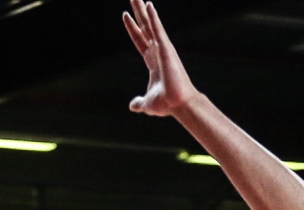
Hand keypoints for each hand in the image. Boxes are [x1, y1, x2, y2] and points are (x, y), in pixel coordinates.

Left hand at [123, 0, 197, 118]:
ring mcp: (162, 49)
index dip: (132, 29)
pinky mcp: (166, 48)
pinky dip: (153, 17)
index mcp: (152, 62)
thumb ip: (139, 102)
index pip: (140, 40)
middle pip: (144, 28)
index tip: (125, 16)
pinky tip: (148, 5)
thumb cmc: (166, 104)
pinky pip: (157, 29)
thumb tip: (133, 106)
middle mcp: (157, 52)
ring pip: (150, 24)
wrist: (178, 104)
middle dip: (138, 13)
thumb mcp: (147, 103)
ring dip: (143, 10)